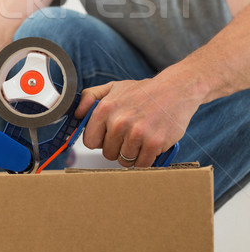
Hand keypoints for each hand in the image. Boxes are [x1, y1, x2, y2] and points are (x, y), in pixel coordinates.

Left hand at [75, 76, 200, 167]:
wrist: (175, 90)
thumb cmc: (143, 91)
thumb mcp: (113, 87)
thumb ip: (90, 97)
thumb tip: (76, 114)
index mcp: (106, 108)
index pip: (90, 141)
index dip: (99, 141)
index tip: (108, 137)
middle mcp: (119, 121)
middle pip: (107, 153)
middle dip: (117, 147)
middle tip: (129, 135)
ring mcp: (137, 133)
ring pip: (124, 160)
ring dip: (132, 154)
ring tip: (140, 138)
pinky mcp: (154, 143)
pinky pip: (142, 164)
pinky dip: (146, 159)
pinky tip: (150, 145)